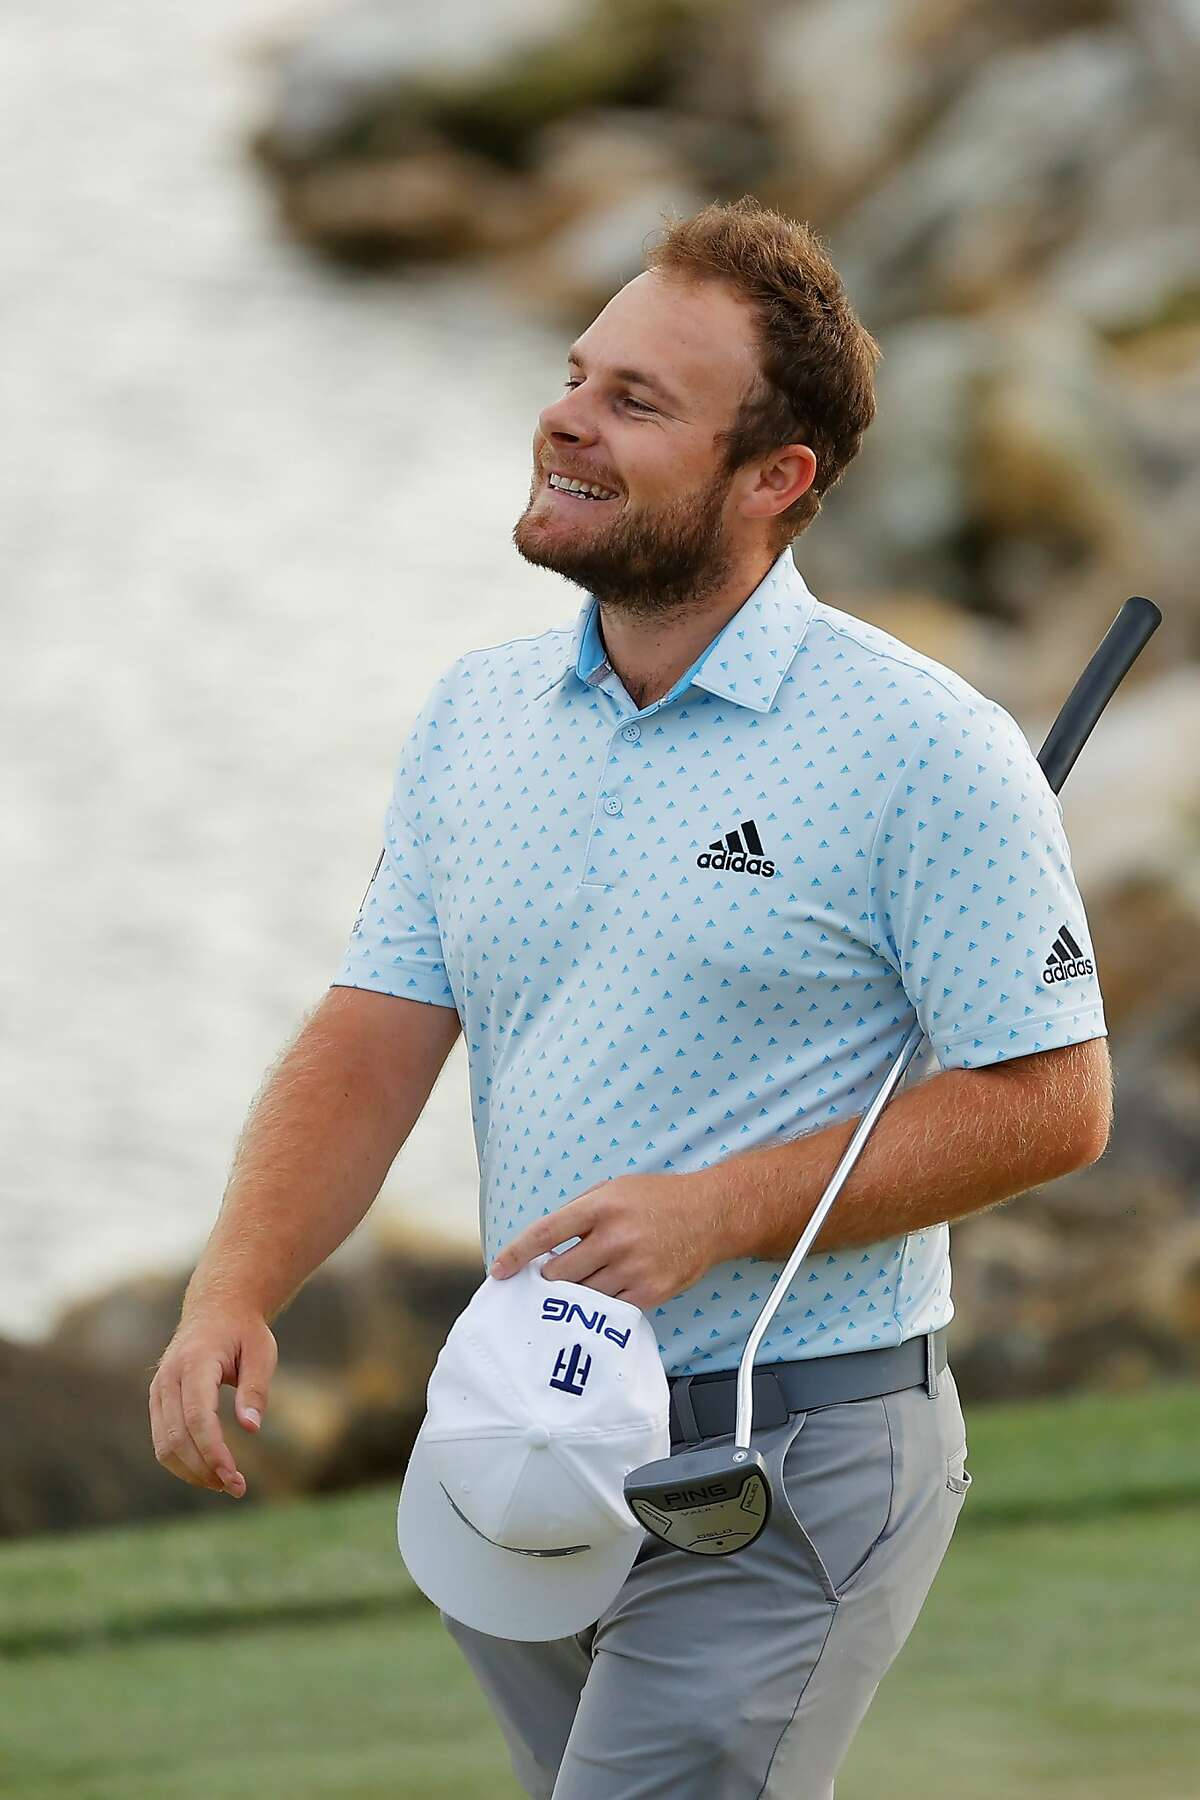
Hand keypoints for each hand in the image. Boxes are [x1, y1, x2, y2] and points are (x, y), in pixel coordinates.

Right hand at [149, 1309, 277, 1498]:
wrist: (216, 1308)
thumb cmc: (244, 1331)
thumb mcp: (262, 1352)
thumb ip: (256, 1389)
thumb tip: (251, 1428)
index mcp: (196, 1361)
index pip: (198, 1416)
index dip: (213, 1451)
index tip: (234, 1477)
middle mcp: (169, 1377)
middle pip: (177, 1436)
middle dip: (205, 1468)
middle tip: (237, 1488)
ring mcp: (158, 1389)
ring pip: (164, 1444)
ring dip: (192, 1471)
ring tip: (225, 1484)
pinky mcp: (157, 1400)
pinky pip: (162, 1439)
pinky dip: (181, 1461)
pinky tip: (208, 1470)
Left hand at [490, 1172, 729, 1311]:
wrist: (712, 1215)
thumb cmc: (659, 1199)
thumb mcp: (616, 1189)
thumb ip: (580, 1212)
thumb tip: (545, 1244)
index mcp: (602, 1206)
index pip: (546, 1233)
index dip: (517, 1254)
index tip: (499, 1271)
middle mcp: (615, 1238)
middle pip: (560, 1273)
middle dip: (550, 1278)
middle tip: (552, 1278)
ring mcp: (633, 1268)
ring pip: (582, 1296)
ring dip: (574, 1295)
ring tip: (579, 1287)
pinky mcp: (650, 1291)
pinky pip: (610, 1308)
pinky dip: (602, 1304)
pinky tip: (605, 1293)